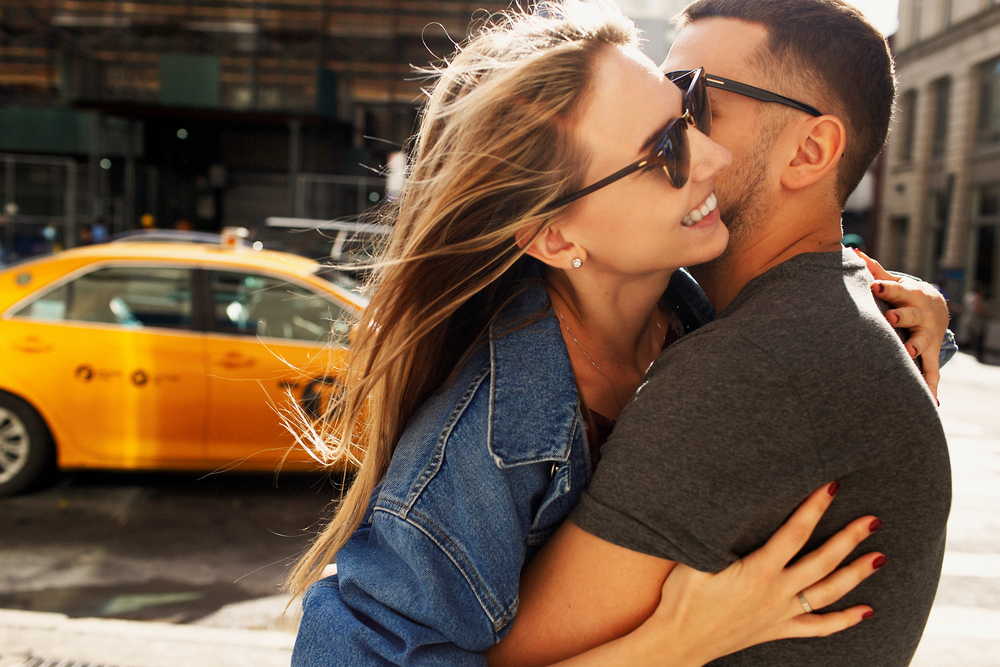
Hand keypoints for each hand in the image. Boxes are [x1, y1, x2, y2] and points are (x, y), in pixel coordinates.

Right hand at [634, 483, 882, 666]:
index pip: (795, 533)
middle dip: (849, 539)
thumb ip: (715, 536)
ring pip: (828, 593)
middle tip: (873, 520)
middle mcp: (776, 592)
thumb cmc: (681, 597)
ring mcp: (780, 613)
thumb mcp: (693, 559)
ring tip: (879, 557)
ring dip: (856, 575)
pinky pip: (818, 627)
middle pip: (822, 562)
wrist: (678, 641)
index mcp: (757, 571)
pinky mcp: (777, 630)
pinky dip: (844, 620)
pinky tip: (866, 612)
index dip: (814, 508)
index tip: (832, 487)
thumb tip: (727, 506)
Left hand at [855, 250, 947, 401]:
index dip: (886, 288)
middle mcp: (920, 316)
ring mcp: (926, 336)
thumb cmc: (902, 295)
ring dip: (916, 348)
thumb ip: (873, 270)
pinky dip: (930, 386)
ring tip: (908, 352)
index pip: (897, 290)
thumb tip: (852, 250)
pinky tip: (931, 401)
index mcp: (909, 296)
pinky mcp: (929, 354)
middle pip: (911, 316)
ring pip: (922, 343)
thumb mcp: (892, 282)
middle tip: (891, 318)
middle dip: (902, 317)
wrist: (935, 308)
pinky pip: (931, 372)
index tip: (874, 287)